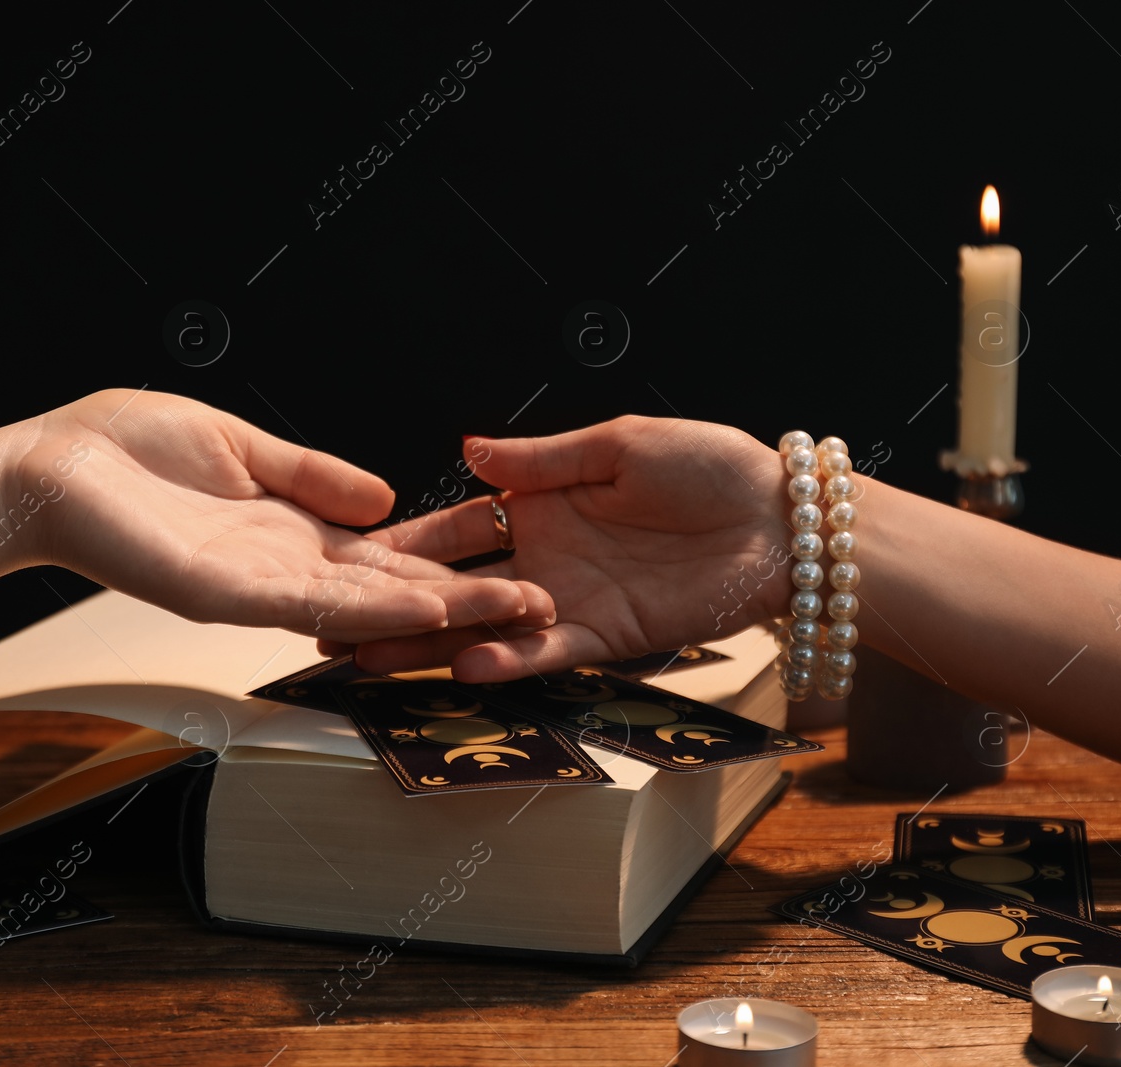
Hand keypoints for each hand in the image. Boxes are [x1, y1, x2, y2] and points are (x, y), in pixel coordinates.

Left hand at [3, 389, 553, 642]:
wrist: (43, 467)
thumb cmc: (123, 450)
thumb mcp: (241, 446)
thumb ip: (310, 473)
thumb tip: (379, 498)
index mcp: (288, 530)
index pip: (384, 557)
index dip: (450, 563)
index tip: (518, 564)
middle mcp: (280, 567)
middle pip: (387, 590)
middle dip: (462, 598)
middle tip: (542, 602)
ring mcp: (252, 585)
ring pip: (360, 607)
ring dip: (431, 612)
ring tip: (503, 610)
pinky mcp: (217, 590)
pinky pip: (302, 603)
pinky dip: (363, 606)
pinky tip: (414, 604)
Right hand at [328, 416, 788, 679]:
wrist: (783, 520)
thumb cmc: (710, 467)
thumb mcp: (619, 445)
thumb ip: (541, 460)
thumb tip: (467, 450)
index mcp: (540, 506)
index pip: (456, 530)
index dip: (405, 547)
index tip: (349, 559)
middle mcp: (546, 558)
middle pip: (457, 588)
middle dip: (397, 609)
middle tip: (337, 628)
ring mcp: (572, 601)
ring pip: (489, 628)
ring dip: (435, 645)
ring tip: (377, 659)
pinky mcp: (609, 636)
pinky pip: (548, 651)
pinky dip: (510, 657)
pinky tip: (470, 661)